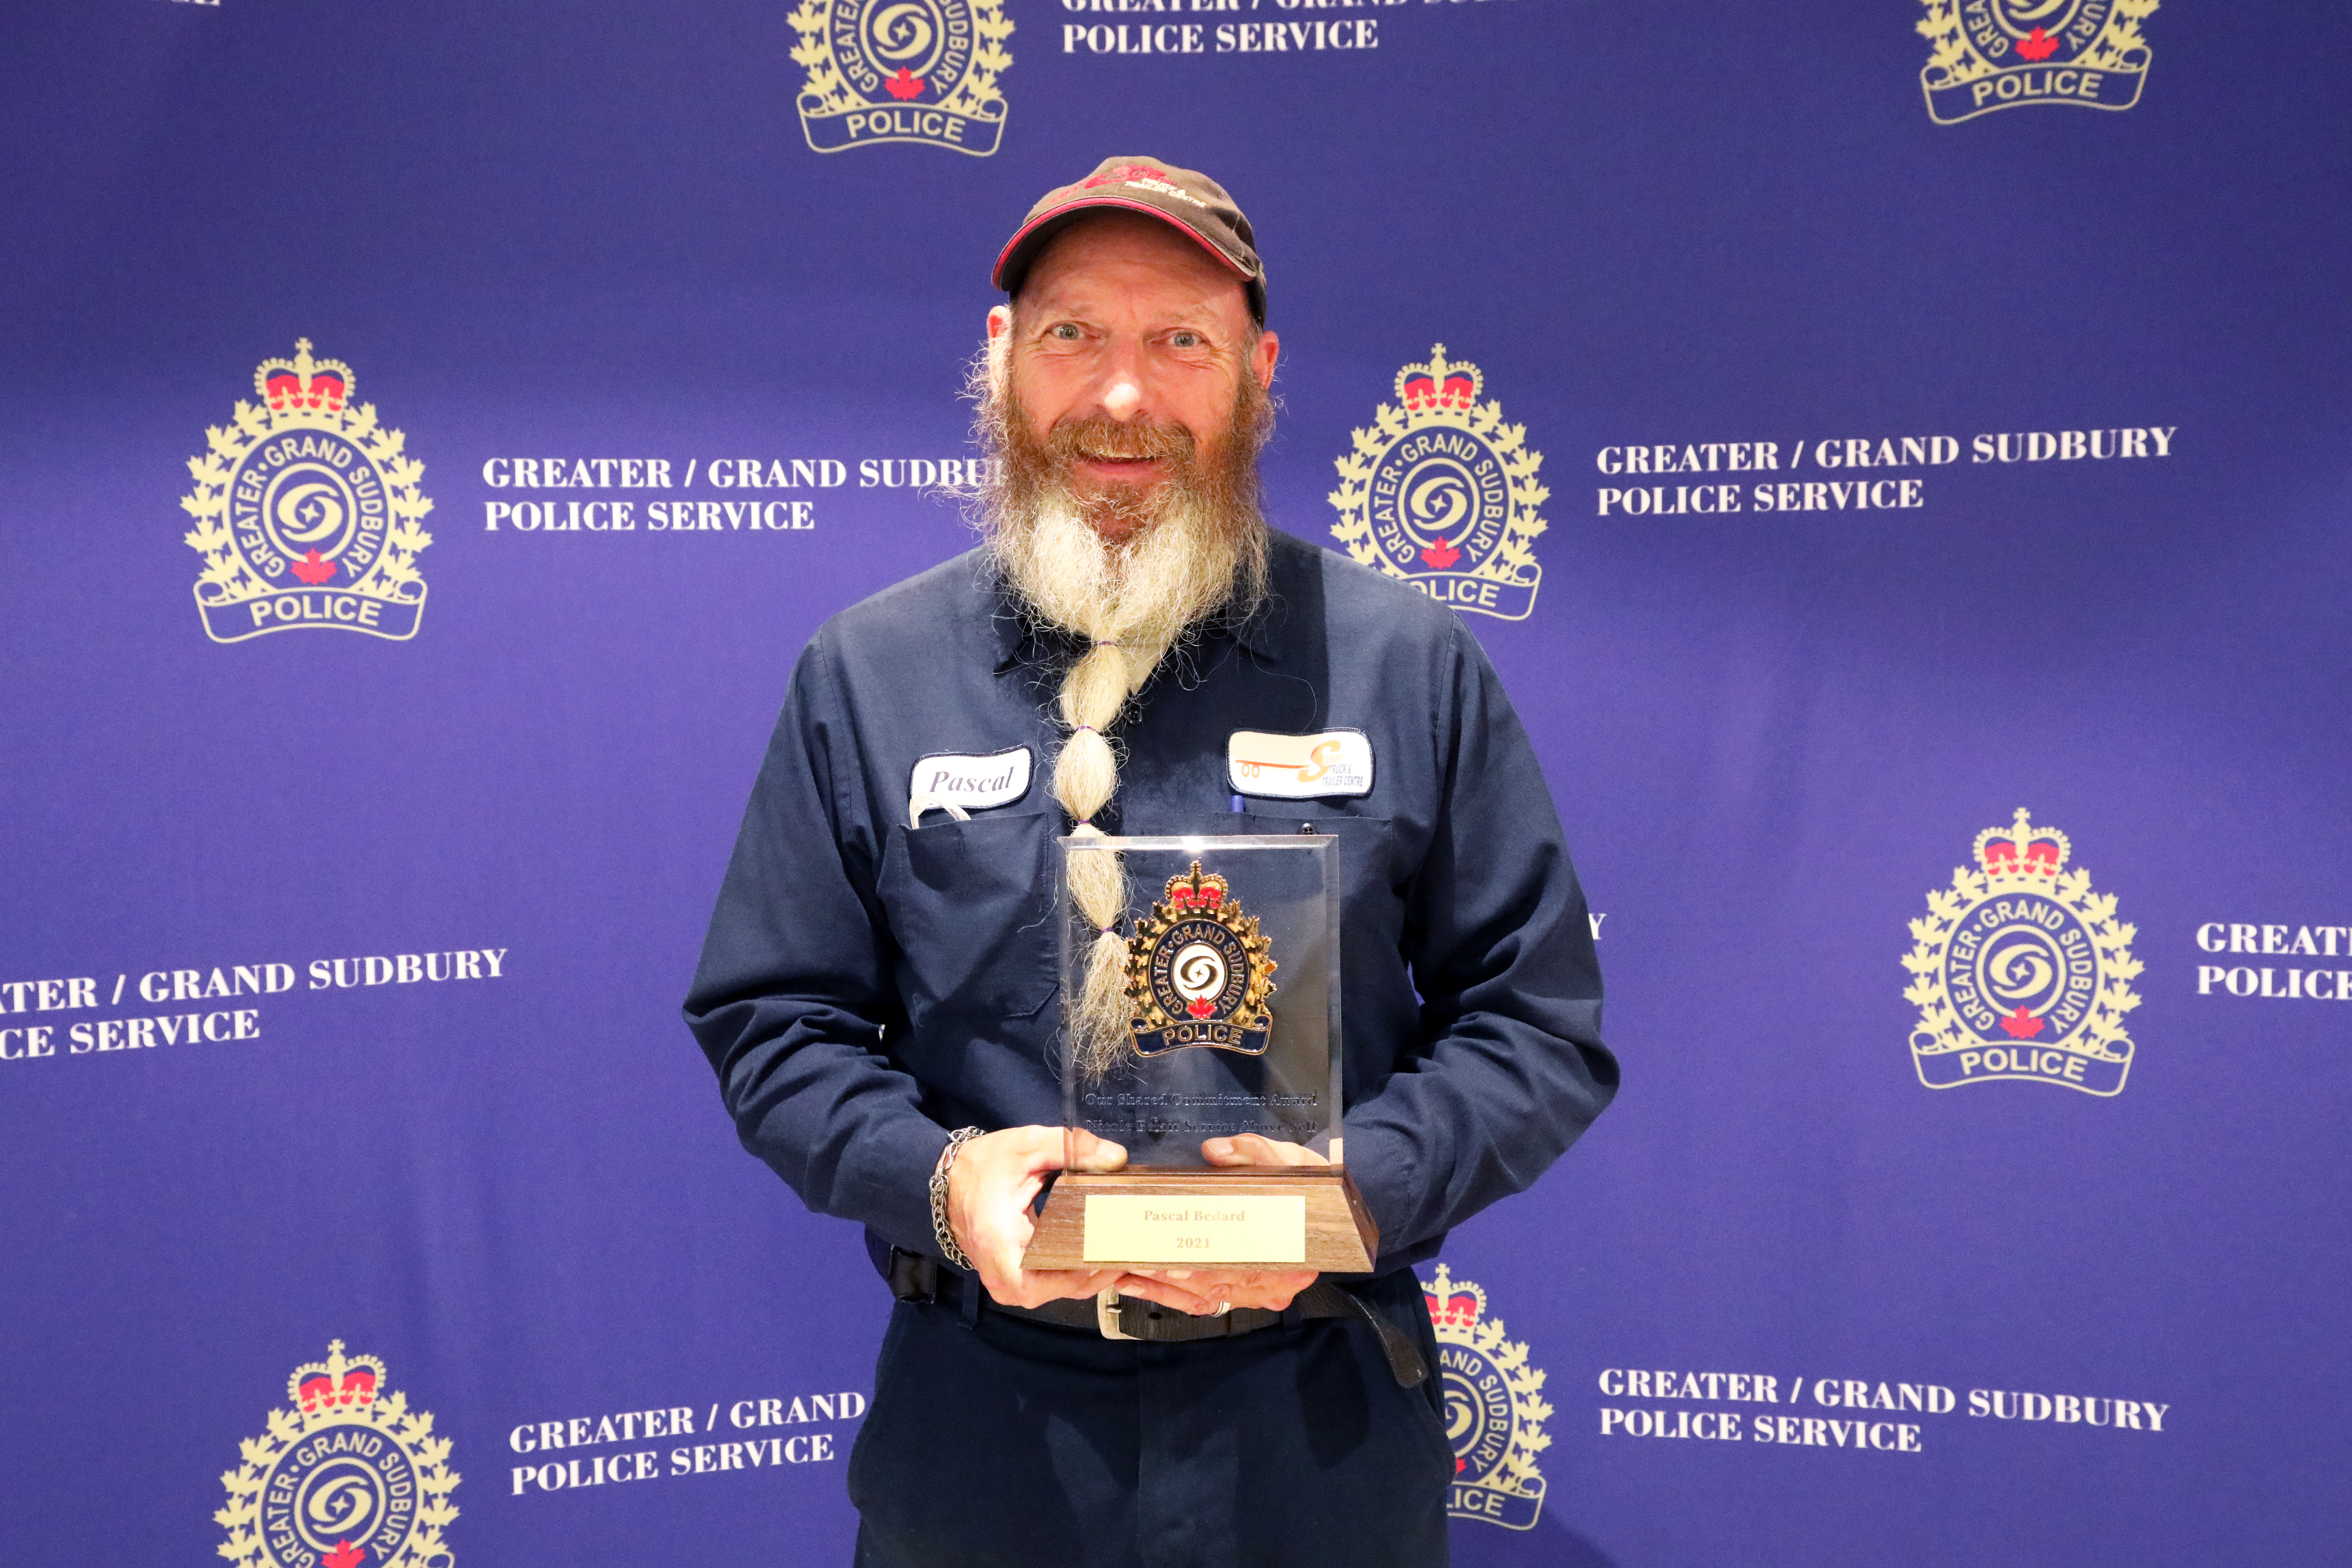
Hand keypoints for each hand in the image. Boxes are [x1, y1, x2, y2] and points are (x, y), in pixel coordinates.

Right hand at [946, 1125, 1129, 1309]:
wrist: (949, 1181)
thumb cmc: (983, 1165)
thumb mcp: (1027, 1146)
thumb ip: (1072, 1148)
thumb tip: (1115, 1157)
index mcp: (1002, 1243)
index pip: (1054, 1278)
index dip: (1093, 1268)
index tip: (1121, 1251)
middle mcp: (1002, 1274)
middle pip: (1064, 1288)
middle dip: (1101, 1271)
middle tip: (1132, 1250)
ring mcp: (1005, 1283)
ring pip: (1059, 1291)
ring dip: (1091, 1275)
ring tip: (1122, 1252)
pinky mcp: (1010, 1281)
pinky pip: (1049, 1286)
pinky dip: (1075, 1275)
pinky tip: (1098, 1256)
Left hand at [1114, 1133, 1327, 1316]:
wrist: (1324, 1209)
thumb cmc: (1305, 1185)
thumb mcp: (1290, 1161)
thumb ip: (1255, 1153)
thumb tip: (1216, 1151)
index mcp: (1292, 1252)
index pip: (1240, 1261)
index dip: (1201, 1262)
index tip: (1165, 1257)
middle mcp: (1275, 1282)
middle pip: (1214, 1281)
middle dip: (1169, 1272)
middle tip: (1129, 1259)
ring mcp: (1257, 1294)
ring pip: (1203, 1295)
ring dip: (1161, 1285)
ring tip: (1122, 1270)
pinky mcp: (1241, 1296)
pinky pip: (1201, 1302)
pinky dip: (1167, 1295)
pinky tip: (1135, 1283)